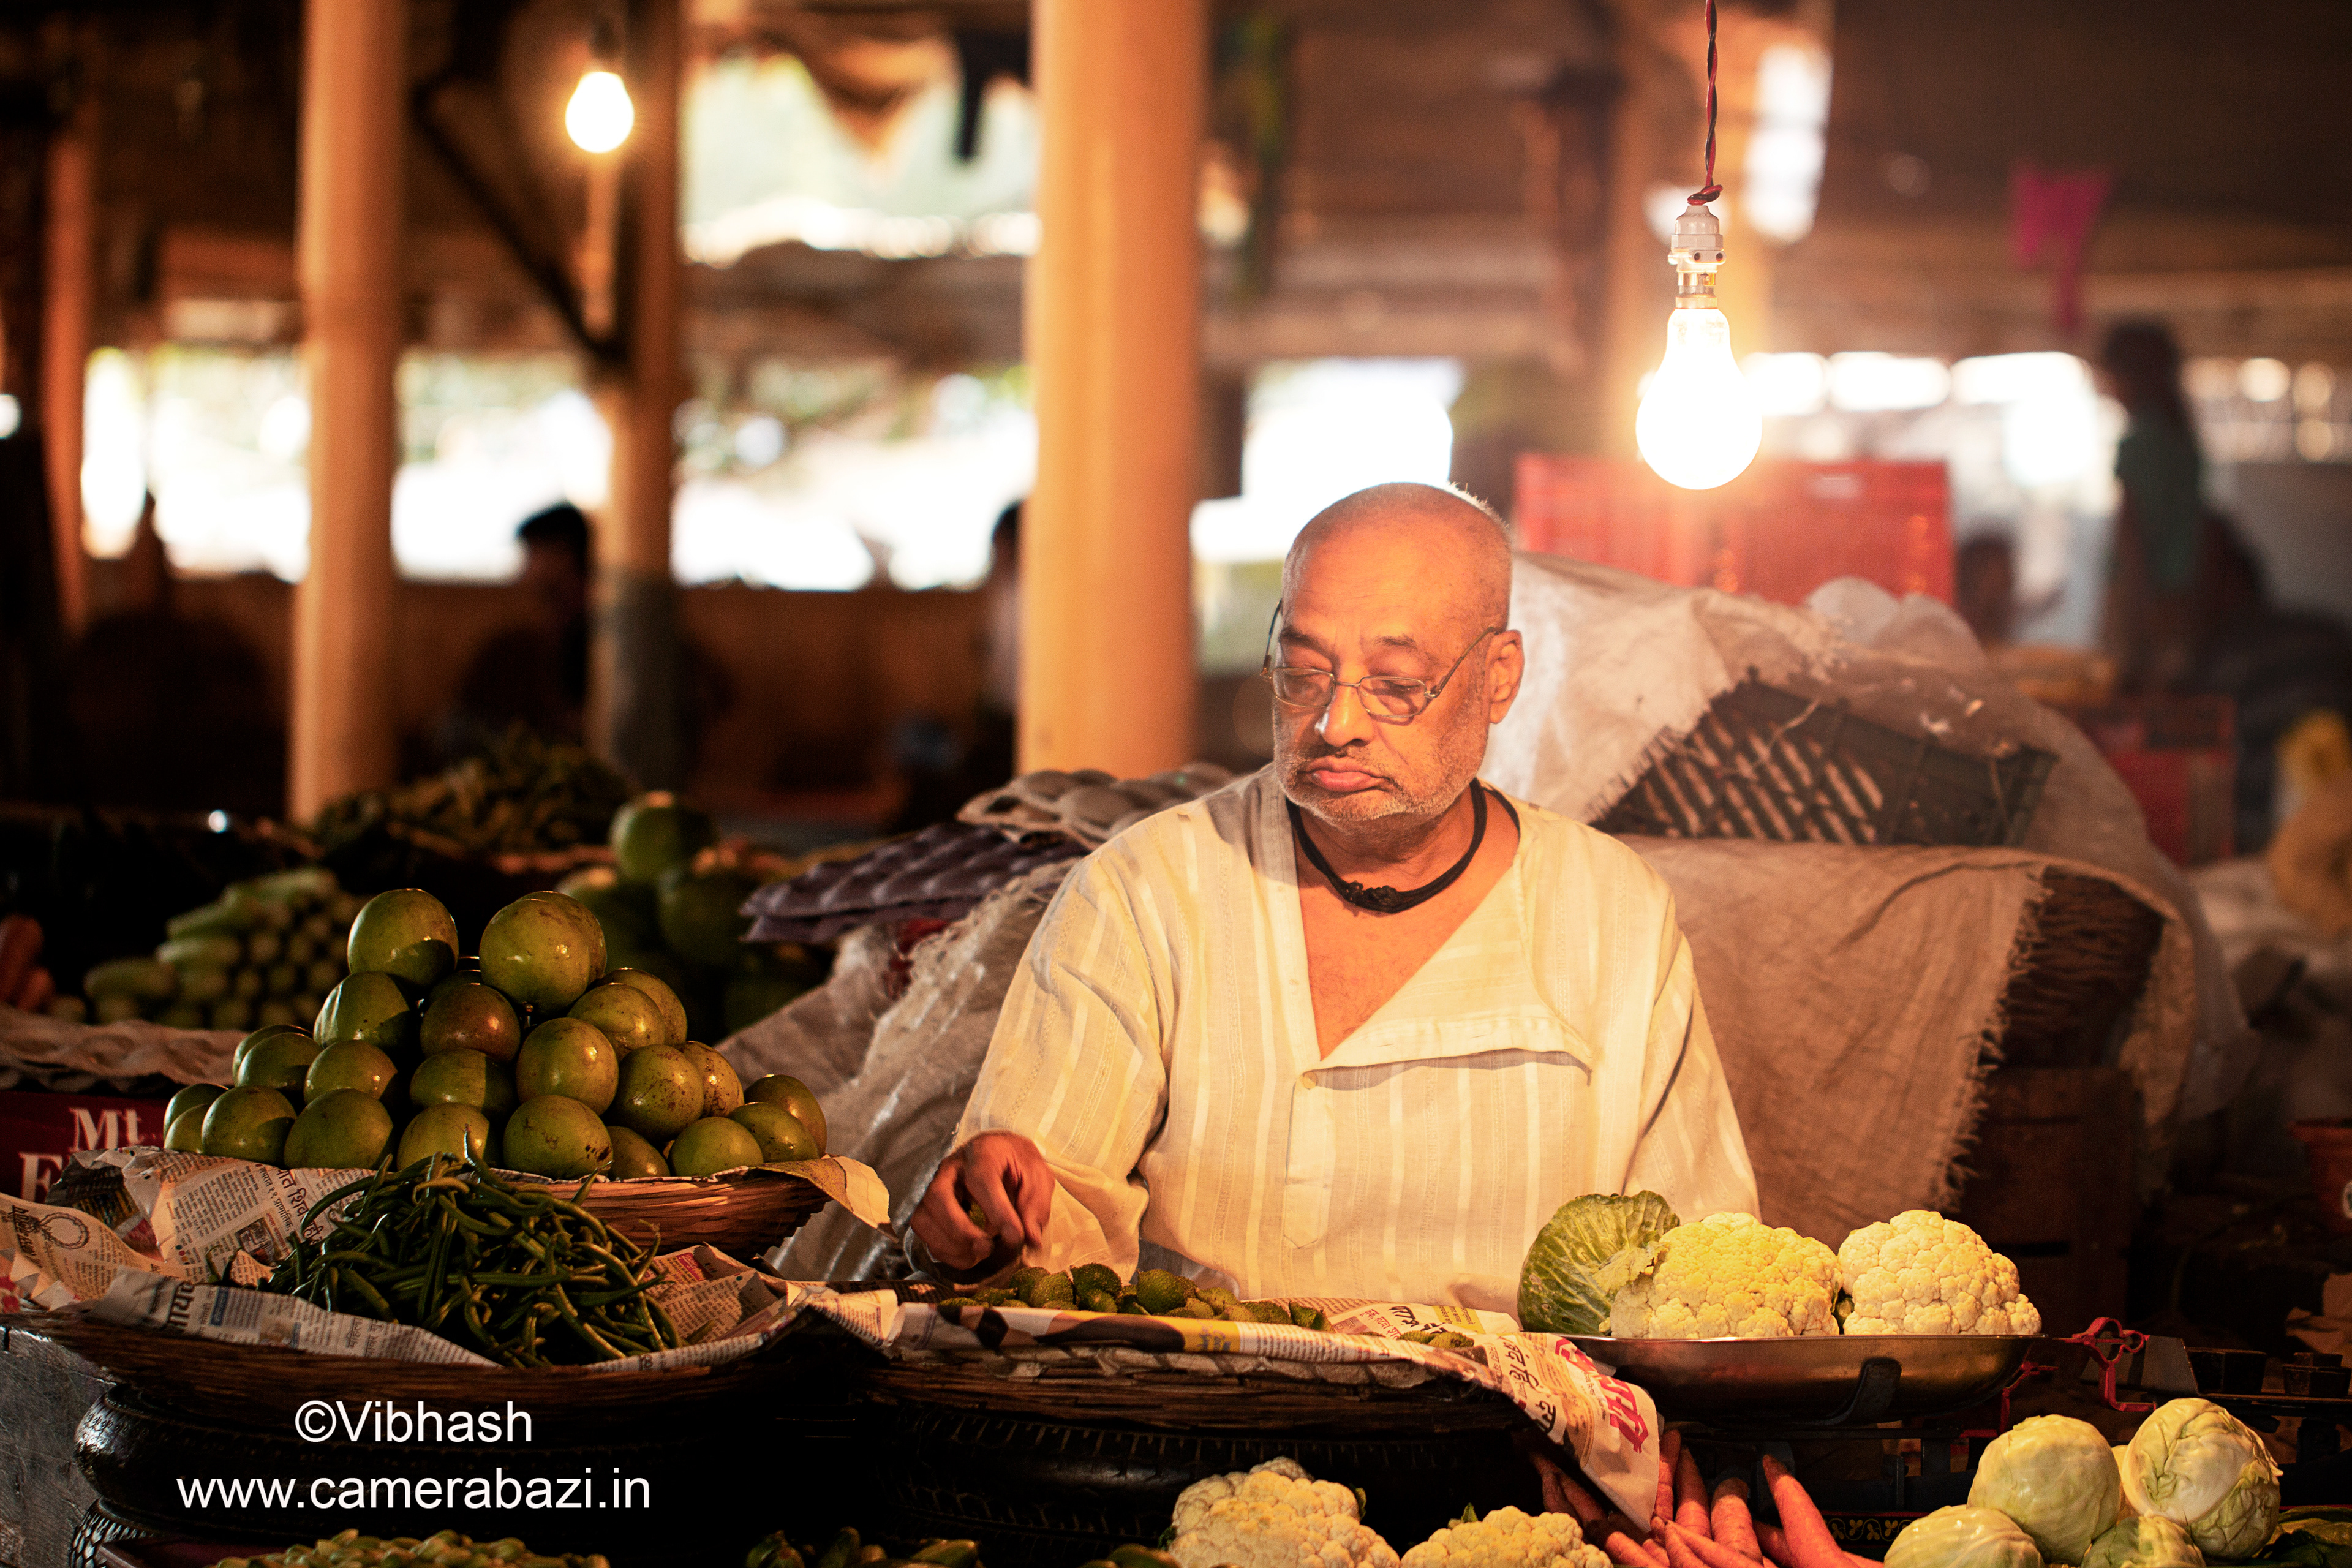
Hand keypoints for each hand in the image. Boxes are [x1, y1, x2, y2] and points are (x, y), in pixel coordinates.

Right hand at [911, 1131, 1055, 1273]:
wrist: (996, 1152)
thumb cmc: (1015, 1163)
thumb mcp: (1036, 1174)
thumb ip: (1035, 1203)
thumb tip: (1031, 1238)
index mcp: (982, 1153)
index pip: (981, 1180)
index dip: (997, 1212)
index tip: (1015, 1237)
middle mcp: (950, 1167)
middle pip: (937, 1197)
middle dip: (961, 1231)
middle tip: (987, 1249)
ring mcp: (933, 1185)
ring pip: (923, 1217)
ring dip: (950, 1245)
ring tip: (980, 1254)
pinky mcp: (928, 1205)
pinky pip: (924, 1232)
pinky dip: (945, 1252)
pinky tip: (969, 1255)